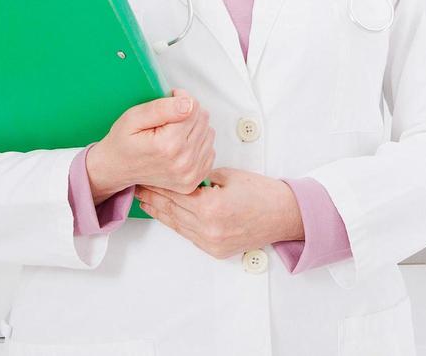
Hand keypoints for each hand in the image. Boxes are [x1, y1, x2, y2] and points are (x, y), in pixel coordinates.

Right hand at [85, 89, 213, 198]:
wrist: (115, 170)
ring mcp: (190, 174)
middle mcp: (183, 162)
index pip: (193, 108)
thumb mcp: (132, 118)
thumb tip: (188, 104)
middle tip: (167, 119)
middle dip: (188, 113)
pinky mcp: (194, 180)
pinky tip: (180, 146)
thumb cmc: (122, 143)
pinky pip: (210, 150)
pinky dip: (198, 144)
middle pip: (203, 120)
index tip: (169, 100)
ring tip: (171, 133)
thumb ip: (161, 108)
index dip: (180, 100)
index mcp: (168, 145)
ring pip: (209, 133)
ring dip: (194, 129)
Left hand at [136, 168, 304, 259]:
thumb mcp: (231, 176)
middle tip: (138, 188)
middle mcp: (208, 228)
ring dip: (160, 212)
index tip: (145, 177)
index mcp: (210, 206)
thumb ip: (204, 179)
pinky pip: (189, 235)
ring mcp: (211, 242)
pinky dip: (177, 224)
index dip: (158, 184)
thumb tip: (185, 180)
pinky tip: (168, 216)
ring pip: (176, 225)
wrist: (287, 214)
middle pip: (170, 210)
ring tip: (146, 202)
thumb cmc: (265, 194)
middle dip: (153, 197)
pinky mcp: (215, 250)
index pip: (174, 193)